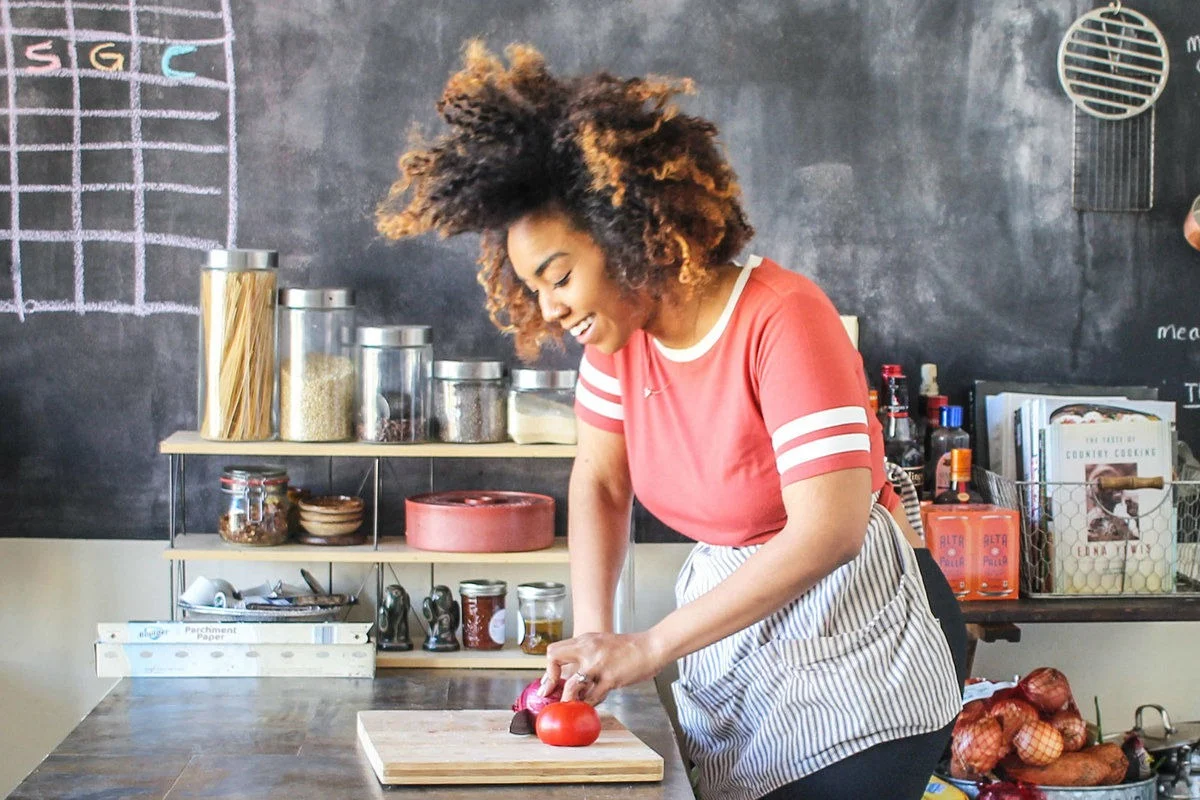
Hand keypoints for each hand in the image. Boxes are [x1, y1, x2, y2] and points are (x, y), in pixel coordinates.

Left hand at [537, 631, 663, 704]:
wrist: (652, 646)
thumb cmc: (629, 648)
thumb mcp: (602, 643)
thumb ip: (586, 654)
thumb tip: (572, 673)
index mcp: (585, 640)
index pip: (554, 650)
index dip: (550, 668)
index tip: (551, 682)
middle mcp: (588, 649)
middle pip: (554, 659)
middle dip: (550, 681)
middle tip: (550, 694)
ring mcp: (598, 664)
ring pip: (571, 686)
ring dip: (568, 699)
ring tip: (570, 706)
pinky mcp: (611, 678)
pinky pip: (592, 697)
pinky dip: (588, 704)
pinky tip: (590, 705)